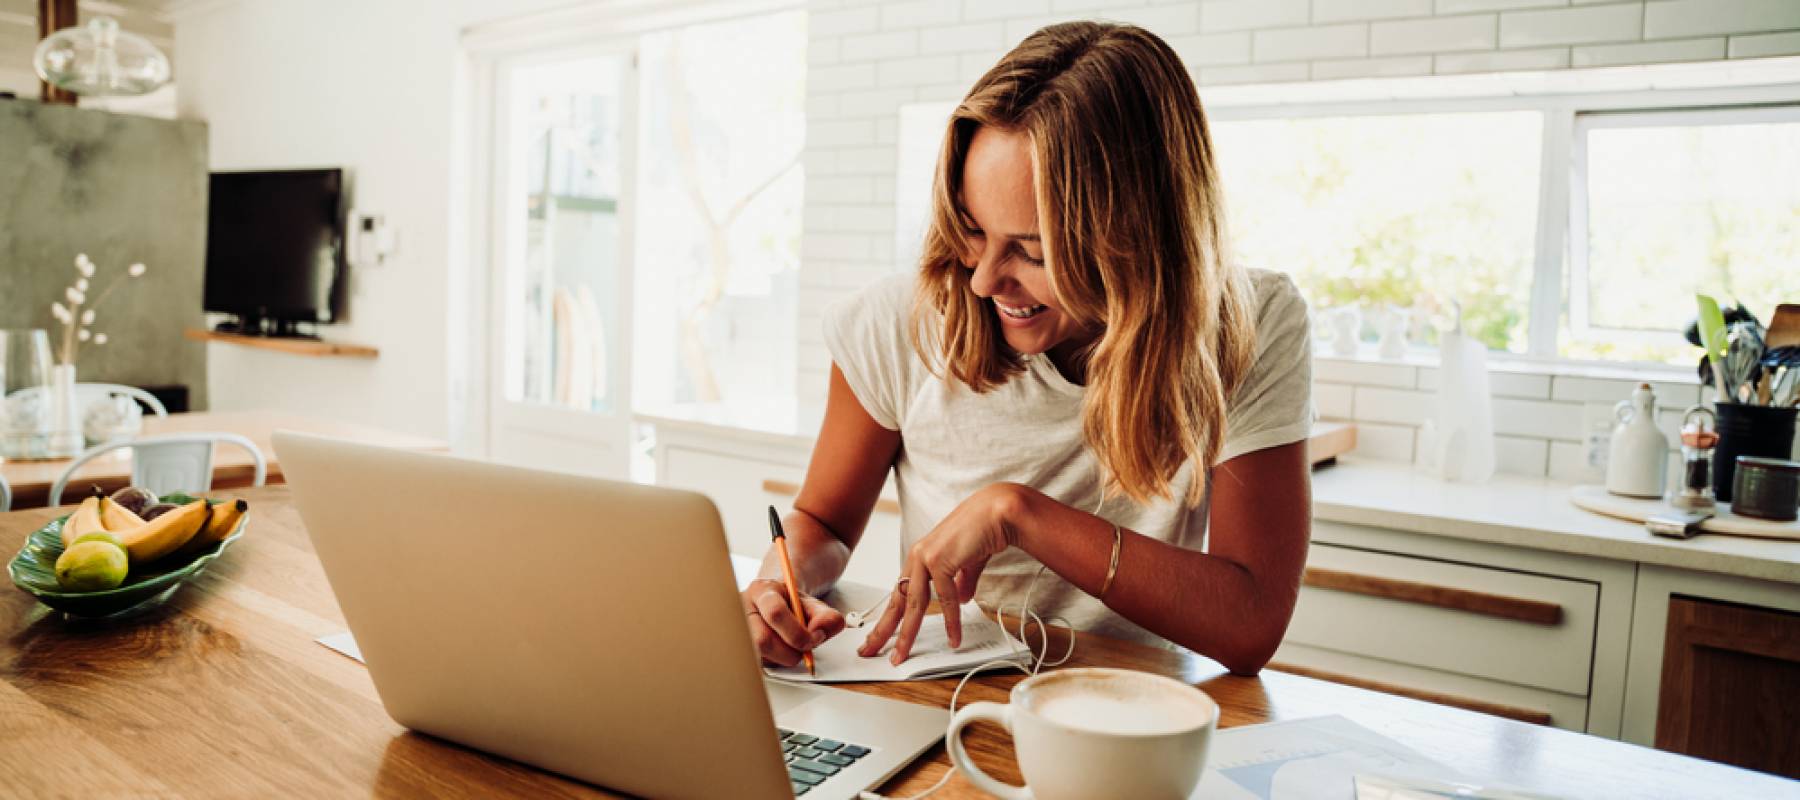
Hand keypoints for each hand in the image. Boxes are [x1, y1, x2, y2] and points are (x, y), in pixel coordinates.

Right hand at [743, 578, 845, 667]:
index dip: (797, 632)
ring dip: (783, 658)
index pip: (775, 613)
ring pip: (759, 656)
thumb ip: (826, 617)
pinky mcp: (739, 647)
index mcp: (762, 591)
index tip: (814, 638)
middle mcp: (743, 609)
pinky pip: (758, 664)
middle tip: (804, 649)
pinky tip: (780, 652)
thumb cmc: (792, 605)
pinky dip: (775, 662)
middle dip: (790, 652)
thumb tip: (819, 632)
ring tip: (792, 649)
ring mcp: (738, 629)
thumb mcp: (813, 605)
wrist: (776, 603)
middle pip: (762, 640)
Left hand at [859, 484, 1020, 663]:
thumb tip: (961, 601)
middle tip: (870, 651)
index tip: (880, 635)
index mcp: (920, 557)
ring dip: (907, 633)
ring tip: (901, 655)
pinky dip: (951, 621)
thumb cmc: (982, 531)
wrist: (997, 512)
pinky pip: (945, 599)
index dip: (890, 616)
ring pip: (912, 604)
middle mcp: (918, 557)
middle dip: (883, 630)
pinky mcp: (940, 559)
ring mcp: (926, 557)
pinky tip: (954, 638)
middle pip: (896, 601)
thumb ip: (961, 582)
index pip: (900, 592)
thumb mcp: (967, 564)